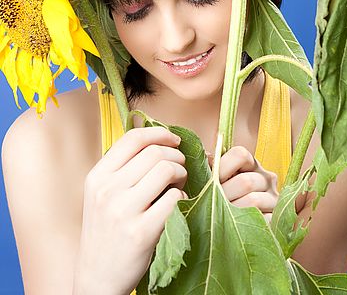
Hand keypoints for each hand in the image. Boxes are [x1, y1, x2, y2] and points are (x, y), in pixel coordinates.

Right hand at [73, 127, 186, 294]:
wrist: (98, 279)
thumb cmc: (107, 232)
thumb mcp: (102, 195)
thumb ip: (123, 167)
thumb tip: (155, 135)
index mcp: (97, 177)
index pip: (133, 138)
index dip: (159, 133)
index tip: (174, 139)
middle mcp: (107, 190)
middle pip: (155, 153)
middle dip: (176, 156)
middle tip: (180, 168)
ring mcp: (123, 211)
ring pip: (167, 170)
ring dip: (181, 174)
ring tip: (179, 185)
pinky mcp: (141, 232)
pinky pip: (175, 198)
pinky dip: (183, 198)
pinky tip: (177, 205)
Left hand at [210, 145, 278, 222]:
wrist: (239, 231)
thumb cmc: (221, 200)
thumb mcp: (215, 182)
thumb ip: (210, 168)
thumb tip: (207, 157)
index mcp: (251, 165)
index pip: (240, 154)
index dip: (222, 167)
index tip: (211, 181)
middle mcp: (266, 178)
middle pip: (245, 181)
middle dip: (223, 196)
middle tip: (212, 206)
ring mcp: (274, 199)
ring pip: (253, 201)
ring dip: (232, 212)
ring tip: (221, 219)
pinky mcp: (276, 219)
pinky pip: (263, 221)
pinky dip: (245, 225)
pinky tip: (235, 228)